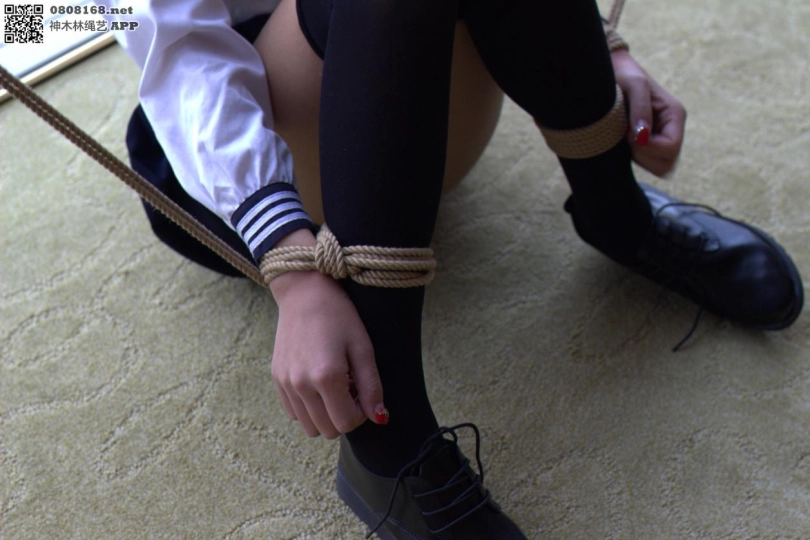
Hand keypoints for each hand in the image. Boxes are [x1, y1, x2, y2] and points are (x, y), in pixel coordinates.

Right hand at [267, 229, 386, 438]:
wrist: (305, 292)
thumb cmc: (340, 316)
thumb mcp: (363, 348)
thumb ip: (371, 387)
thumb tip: (380, 418)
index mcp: (326, 377)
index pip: (347, 424)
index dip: (361, 414)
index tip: (363, 392)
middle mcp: (301, 384)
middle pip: (328, 430)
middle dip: (344, 415)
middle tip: (351, 388)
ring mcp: (286, 383)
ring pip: (309, 426)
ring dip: (326, 414)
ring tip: (334, 386)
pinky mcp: (277, 379)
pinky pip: (294, 413)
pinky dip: (309, 407)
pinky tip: (318, 382)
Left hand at [611, 49, 686, 176]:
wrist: (616, 71)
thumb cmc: (624, 74)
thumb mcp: (633, 84)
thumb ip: (640, 107)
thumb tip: (642, 135)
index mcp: (675, 115)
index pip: (670, 147)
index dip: (648, 148)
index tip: (630, 135)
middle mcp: (672, 129)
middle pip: (667, 163)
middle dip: (644, 156)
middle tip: (627, 138)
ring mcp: (662, 137)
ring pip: (658, 167)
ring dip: (639, 158)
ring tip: (626, 138)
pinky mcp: (650, 143)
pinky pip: (648, 163)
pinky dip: (636, 158)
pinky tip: (625, 141)